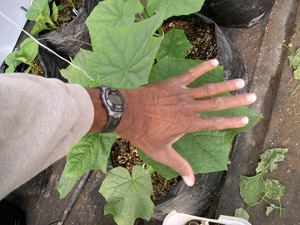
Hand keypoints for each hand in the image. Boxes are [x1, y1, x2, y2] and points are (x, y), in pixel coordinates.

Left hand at [115, 59, 256, 185]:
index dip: (231, 121)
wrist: (127, 113)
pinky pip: (190, 73)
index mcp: (188, 124)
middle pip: (217, 103)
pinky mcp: (173, 84)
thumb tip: (192, 182)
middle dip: (236, 101)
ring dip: (225, 84)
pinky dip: (202, 67)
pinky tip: (215, 61)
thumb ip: (179, 165)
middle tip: (252, 96)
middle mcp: (189, 108)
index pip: (215, 123)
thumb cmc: (143, 134)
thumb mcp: (161, 153)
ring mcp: (182, 94)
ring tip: (240, 80)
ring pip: (208, 88)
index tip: (246, 119)